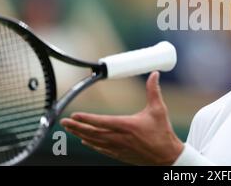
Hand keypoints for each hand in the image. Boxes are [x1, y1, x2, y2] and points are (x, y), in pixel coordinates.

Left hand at [60, 71, 183, 164]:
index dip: (86, 118)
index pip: (101, 121)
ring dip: (80, 135)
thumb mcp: (159, 109)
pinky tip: (85, 141)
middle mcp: (119, 138)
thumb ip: (154, 91)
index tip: (75, 114)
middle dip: (76, 127)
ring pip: (94, 141)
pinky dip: (91, 144)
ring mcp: (118, 148)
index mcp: (127, 125)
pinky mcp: (120, 154)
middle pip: (92, 132)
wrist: (166, 156)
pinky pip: (101, 149)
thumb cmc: (162, 132)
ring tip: (70, 129)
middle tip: (64, 122)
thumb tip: (154, 74)